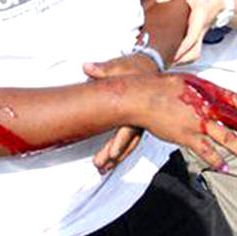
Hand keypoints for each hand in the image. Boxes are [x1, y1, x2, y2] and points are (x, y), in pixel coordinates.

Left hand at [84, 55, 156, 173]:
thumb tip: (87, 67)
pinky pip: (128, 140)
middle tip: (100, 165)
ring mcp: (138, 120)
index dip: (120, 141)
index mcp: (136, 104)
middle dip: (114, 154)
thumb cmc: (133, 67)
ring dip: (116, 157)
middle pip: (127, 140)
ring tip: (102, 169)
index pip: (128, 127)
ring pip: (129, 143)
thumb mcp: (119, 66)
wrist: (149, 67)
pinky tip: (110, 161)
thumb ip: (103, 69)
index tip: (112, 153)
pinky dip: (119, 151)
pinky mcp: (135, 122)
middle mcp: (139, 116)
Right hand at [130, 72, 236, 170]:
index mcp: (207, 90)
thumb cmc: (159, 86)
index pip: (234, 99)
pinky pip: (206, 151)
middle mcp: (207, 106)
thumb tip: (211, 95)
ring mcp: (198, 122)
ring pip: (227, 138)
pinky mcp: (187, 136)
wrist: (141, 96)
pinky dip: (216, 160)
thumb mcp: (186, 81)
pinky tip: (224, 167)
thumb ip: (201, 89)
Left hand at [156, 0, 225, 64]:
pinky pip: (192, 51)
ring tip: (167, 63)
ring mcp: (199, 36)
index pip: (193, 36)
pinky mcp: (197, 38)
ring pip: (194, 54)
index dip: (183, 47)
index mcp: (198, 19)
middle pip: (195, 52)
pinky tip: (172, 57)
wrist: (219, 1)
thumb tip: (159, 0)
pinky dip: (183, 57)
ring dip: (182, 61)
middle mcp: (200, 31)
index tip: (173, 54)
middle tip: (165, 63)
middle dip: (181, 60)